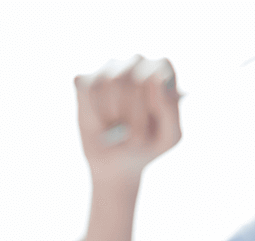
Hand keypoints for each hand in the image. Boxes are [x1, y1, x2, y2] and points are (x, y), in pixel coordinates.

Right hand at [75, 55, 181, 183]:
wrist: (117, 164)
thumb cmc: (148, 146)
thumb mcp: (169, 137)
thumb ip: (170, 108)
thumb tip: (154, 78)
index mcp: (162, 70)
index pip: (155, 74)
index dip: (150, 105)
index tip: (151, 126)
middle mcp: (136, 62)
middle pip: (129, 80)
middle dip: (130, 116)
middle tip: (133, 135)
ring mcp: (109, 68)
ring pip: (106, 83)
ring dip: (111, 116)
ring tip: (116, 127)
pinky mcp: (84, 80)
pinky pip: (87, 91)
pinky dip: (93, 115)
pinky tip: (100, 123)